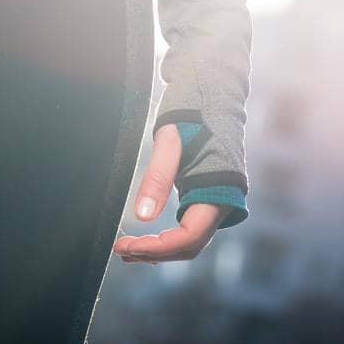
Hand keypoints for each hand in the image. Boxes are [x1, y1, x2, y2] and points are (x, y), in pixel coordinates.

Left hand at [112, 123, 231, 263]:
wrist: (212, 91)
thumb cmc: (192, 110)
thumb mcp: (169, 140)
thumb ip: (158, 177)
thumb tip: (142, 217)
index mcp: (219, 191)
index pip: (188, 238)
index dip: (156, 248)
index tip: (124, 245)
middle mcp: (223, 203)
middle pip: (189, 246)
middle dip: (154, 252)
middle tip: (120, 249)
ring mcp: (218, 201)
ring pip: (190, 241)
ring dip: (160, 249)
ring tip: (126, 247)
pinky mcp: (209, 196)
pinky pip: (190, 227)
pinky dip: (168, 237)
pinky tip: (145, 236)